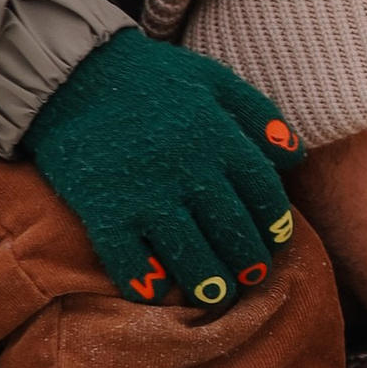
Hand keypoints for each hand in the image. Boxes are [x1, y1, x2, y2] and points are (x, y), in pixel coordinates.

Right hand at [23, 27, 303, 308]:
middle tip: (252, 275)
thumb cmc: (148, 76)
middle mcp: (186, 169)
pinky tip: (157, 292)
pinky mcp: (103, 209)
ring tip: (217, 294)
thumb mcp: (211, 80)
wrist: (70, 73)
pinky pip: (128, 258)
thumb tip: (296, 156)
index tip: (277, 238)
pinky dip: (144, 281)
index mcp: (216, 135)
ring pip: (189, 252)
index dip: (274, 220)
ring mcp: (144, 193)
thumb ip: (256, 114)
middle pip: (230, 228)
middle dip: (247, 258)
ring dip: (208, 280)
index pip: (261, 190)